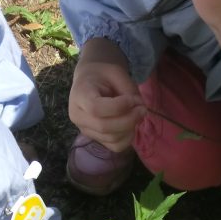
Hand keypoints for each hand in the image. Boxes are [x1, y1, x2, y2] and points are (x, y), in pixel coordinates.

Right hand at [68, 38, 145, 152]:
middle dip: (129, 120)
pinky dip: (128, 138)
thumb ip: (128, 90)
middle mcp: (77, 116)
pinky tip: (131, 125)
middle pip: (103, 127)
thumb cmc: (104, 74)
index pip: (96, 108)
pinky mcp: (95, 138)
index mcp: (79, 95)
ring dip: (130, 128)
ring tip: (138, 113)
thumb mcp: (117, 73)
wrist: (91, 81)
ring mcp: (85, 129)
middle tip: (143, 108)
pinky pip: (114, 146)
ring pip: (111, 139)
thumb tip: (140, 108)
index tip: (133, 98)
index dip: (119, 106)